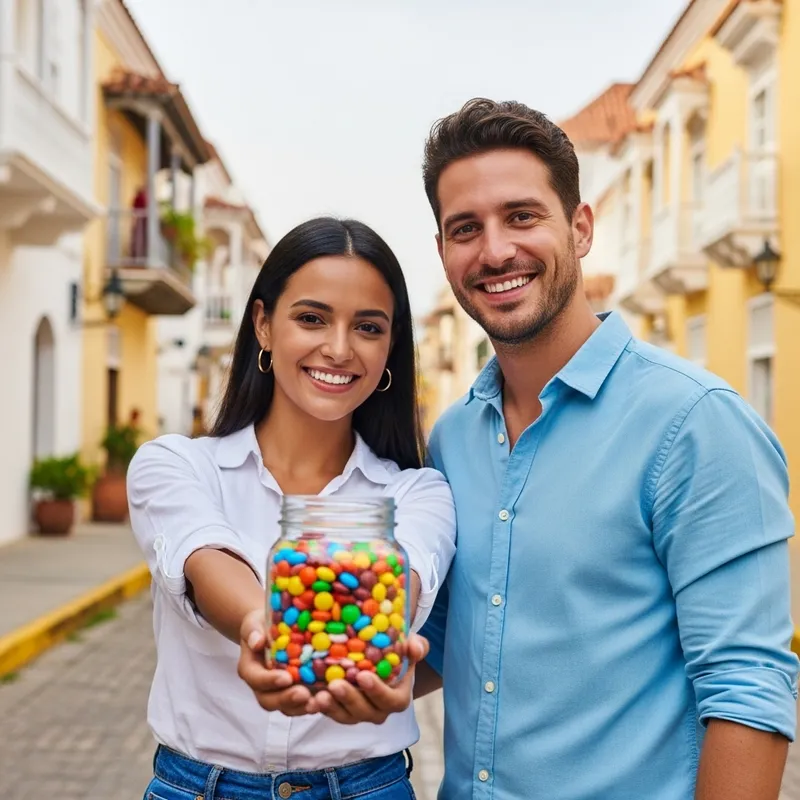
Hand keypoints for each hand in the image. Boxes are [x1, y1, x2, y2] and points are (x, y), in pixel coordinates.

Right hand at [237, 609, 314, 715]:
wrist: (272, 628)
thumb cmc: (262, 625)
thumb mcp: (254, 623)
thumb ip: (253, 631)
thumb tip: (257, 641)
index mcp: (250, 668)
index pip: (255, 679)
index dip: (269, 681)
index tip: (286, 678)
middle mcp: (262, 685)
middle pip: (269, 700)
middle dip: (287, 699)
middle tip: (304, 695)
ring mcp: (279, 691)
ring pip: (286, 707)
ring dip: (301, 707)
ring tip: (317, 702)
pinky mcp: (295, 691)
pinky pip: (301, 703)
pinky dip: (312, 703)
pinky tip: (327, 699)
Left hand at [309, 633, 428, 724]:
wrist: (378, 658)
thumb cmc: (397, 652)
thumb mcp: (409, 646)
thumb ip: (417, 646)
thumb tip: (413, 647)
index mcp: (397, 698)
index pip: (390, 701)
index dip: (377, 691)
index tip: (363, 676)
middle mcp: (378, 710)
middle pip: (364, 712)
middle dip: (349, 699)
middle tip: (335, 684)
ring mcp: (357, 712)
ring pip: (344, 716)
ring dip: (331, 707)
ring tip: (319, 695)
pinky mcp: (339, 709)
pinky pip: (329, 712)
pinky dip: (318, 708)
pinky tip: (308, 699)